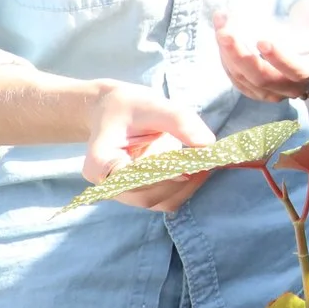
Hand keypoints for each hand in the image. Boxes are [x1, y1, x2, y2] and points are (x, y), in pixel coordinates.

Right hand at [82, 83, 214, 211]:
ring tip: (206, 165)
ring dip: (186, 189)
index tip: (187, 171)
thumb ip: (178, 120)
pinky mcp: (141, 192)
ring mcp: (125, 191)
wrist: (116, 112)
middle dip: (179, 184)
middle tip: (207, 165)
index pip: (131, 179)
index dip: (159, 178)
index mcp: (101, 162)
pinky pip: (166, 199)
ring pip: (159, 202)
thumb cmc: (130, 107)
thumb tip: (207, 144)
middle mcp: (109, 184)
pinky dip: (186, 189)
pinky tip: (200, 171)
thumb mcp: (152, 105)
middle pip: (147, 196)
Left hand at [214, 0, 308, 99]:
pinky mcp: (256, 93)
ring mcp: (271, 93)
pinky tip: (222, 41)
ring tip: (221, 28)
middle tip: (226, 33)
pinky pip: (236, 80)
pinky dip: (226, 62)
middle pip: (260, 77)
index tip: (262, 40)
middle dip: (240, 56)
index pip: (294, 69)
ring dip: (228, 55)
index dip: (278, 58)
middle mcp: (290, 88)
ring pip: (244, 78)